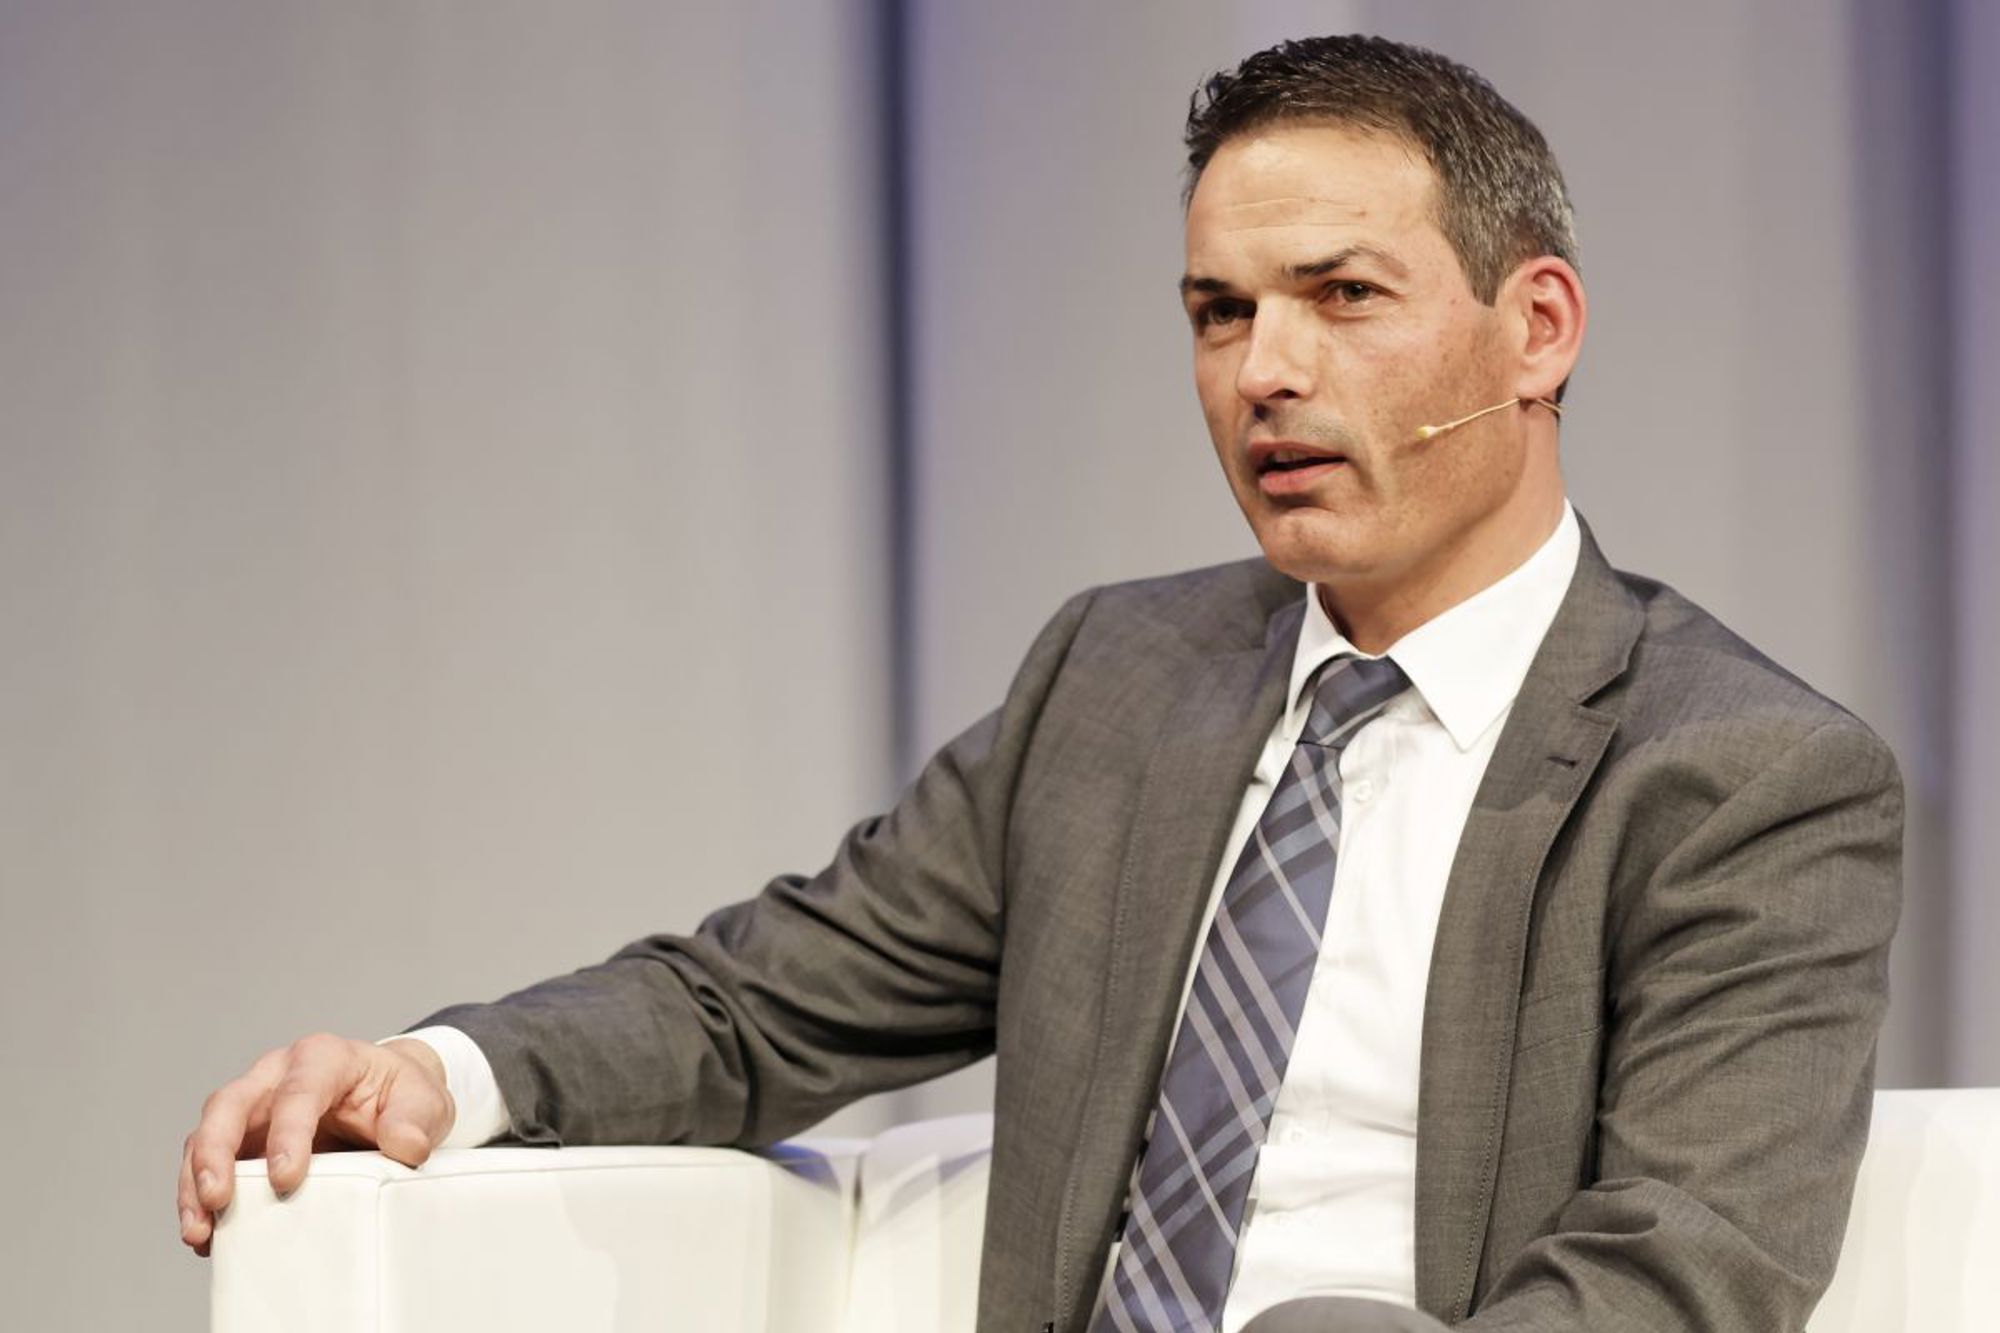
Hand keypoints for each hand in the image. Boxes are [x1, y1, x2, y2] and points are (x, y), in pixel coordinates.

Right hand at [177, 1034, 455, 1255]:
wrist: (391, 1101)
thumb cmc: (402, 1096)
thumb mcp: (424, 1101)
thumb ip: (416, 1121)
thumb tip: (405, 1148)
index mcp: (323, 1058)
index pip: (297, 1091)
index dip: (287, 1133)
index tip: (286, 1179)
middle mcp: (276, 1076)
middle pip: (229, 1105)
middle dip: (215, 1152)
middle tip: (217, 1199)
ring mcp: (253, 1108)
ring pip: (206, 1136)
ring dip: (195, 1184)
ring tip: (199, 1232)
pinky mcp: (242, 1141)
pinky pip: (208, 1166)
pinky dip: (200, 1200)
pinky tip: (206, 1236)